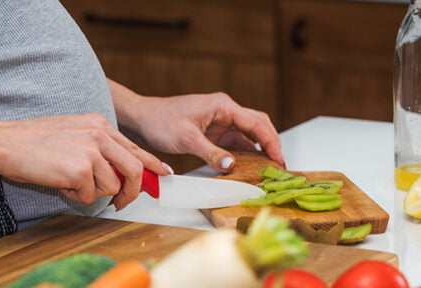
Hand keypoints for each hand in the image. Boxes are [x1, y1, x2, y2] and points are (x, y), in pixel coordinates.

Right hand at [0, 113, 168, 209]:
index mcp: (100, 124)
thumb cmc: (34, 141)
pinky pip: (90, 196)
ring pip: (112, 186)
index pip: (135, 147)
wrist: (7, 143)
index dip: (152, 164)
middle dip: (132, 192)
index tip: (163, 174)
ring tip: (70, 182)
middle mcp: (100, 134)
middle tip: (122, 204)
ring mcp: (91, 151)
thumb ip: (99, 146)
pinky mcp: (80, 169)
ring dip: (92, 193)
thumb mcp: (74, 132)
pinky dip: (76, 196)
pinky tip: (60, 183)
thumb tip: (121, 169)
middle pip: (135, 170)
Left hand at [118, 92, 284, 171]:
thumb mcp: (187, 139)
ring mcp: (220, 121)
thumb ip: (211, 152)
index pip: (256, 124)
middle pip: (258, 125)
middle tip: (279, 164)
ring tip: (269, 167)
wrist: (141, 118)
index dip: (271, 142)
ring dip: (259, 149)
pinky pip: (235, 142)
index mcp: (223, 106)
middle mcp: (225, 111)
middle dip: (271, 143)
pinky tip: (249, 166)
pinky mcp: (213, 131)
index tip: (279, 159)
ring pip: (248, 134)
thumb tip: (232, 164)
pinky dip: (244, 153)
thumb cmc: (160, 121)